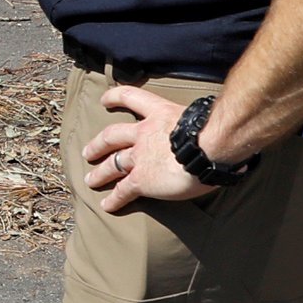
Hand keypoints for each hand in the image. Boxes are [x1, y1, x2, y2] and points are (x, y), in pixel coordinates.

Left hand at [81, 83, 216, 215]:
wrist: (209, 147)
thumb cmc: (214, 130)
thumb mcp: (199, 117)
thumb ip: (192, 123)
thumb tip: (207, 128)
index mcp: (159, 113)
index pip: (132, 98)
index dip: (115, 97)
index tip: (104, 100)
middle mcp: (143, 133)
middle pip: (111, 136)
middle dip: (98, 145)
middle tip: (88, 152)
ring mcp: (140, 157)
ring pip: (112, 164)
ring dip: (100, 173)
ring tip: (90, 180)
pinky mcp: (141, 180)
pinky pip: (123, 191)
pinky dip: (114, 199)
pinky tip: (107, 205)